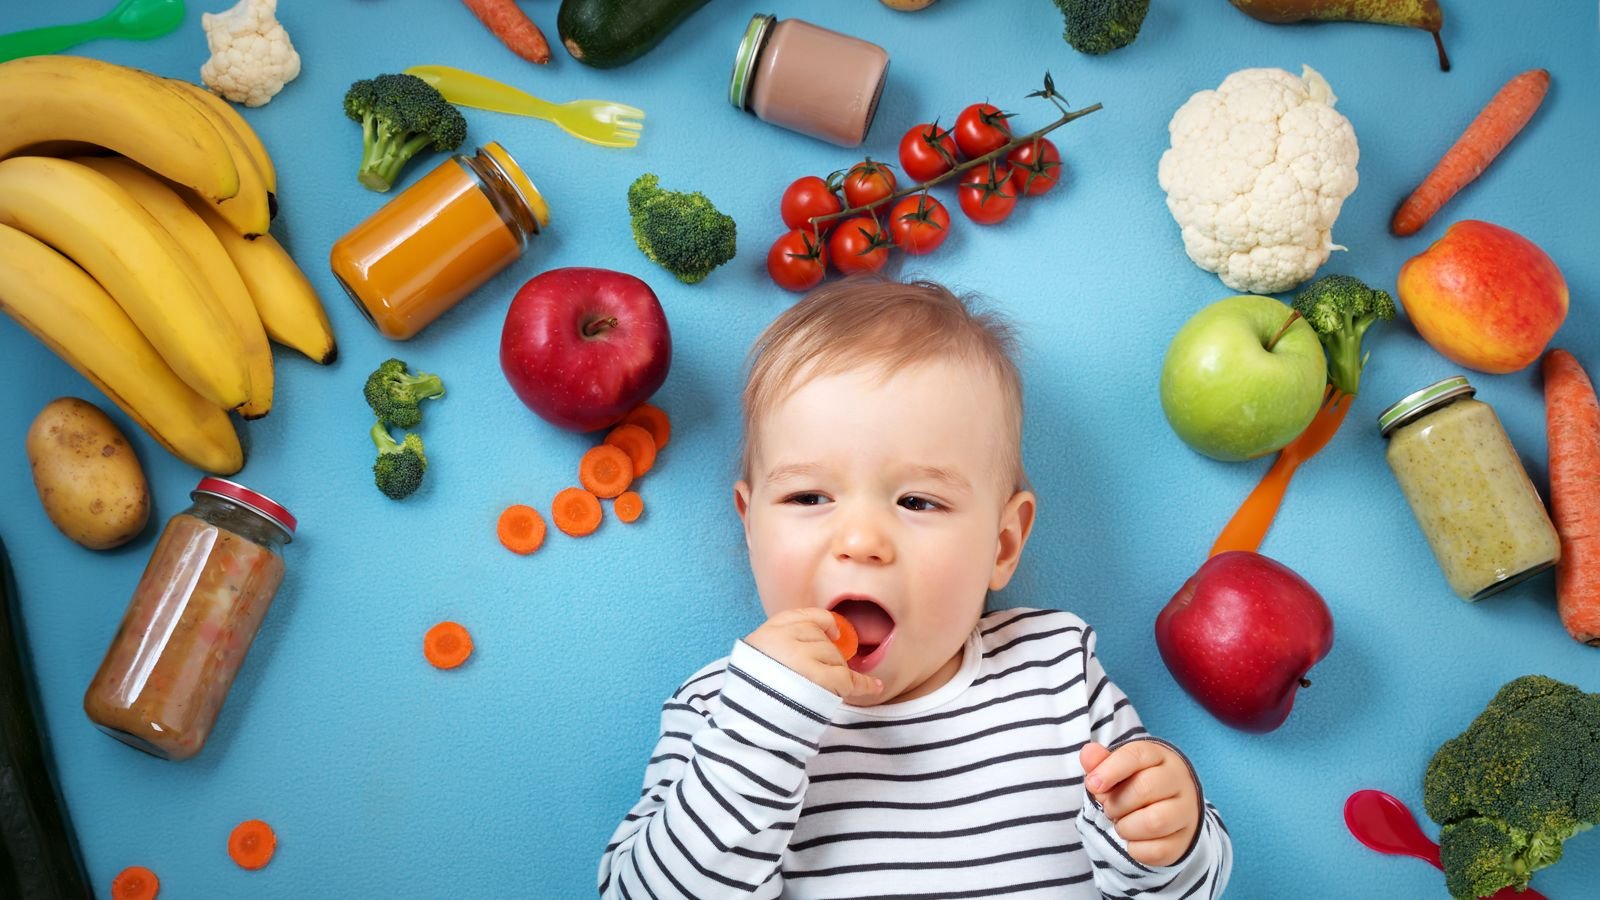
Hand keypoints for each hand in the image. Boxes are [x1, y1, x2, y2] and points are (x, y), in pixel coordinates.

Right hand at [745, 608, 882, 699]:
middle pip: (822, 639)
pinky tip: (873, 686)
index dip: (823, 622)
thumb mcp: (757, 659)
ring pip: (836, 658)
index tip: (833, 631)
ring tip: (822, 690)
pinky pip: (848, 678)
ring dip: (837, 673)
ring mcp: (802, 659)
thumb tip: (825, 634)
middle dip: (828, 657)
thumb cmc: (753, 695)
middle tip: (818, 678)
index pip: (803, 615)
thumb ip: (781, 644)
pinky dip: (863, 684)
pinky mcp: (818, 680)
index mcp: (768, 633)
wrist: (748, 724)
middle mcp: (785, 641)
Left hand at [1079, 740, 1200, 867]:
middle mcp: (1178, 780)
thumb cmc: (1135, 784)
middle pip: (1144, 789)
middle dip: (1116, 803)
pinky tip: (1134, 840)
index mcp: (1159, 756)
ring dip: (1126, 827)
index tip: (1092, 785)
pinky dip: (1136, 849)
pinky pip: (1157, 850)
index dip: (1109, 770)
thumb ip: (1099, 762)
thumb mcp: (1117, 768)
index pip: (1135, 756)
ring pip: (1154, 822)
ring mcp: (1185, 811)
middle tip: (1109, 808)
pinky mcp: (1184, 840)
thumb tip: (1088, 753)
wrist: (1167, 809)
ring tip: (1122, 824)